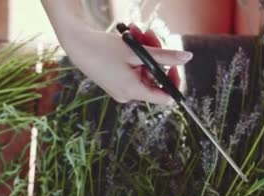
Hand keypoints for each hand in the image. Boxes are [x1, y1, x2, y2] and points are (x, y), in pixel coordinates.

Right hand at [58, 24, 191, 103]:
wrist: (76, 45)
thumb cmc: (103, 48)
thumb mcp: (137, 51)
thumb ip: (164, 56)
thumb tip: (187, 58)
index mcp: (133, 91)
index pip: (166, 97)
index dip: (174, 79)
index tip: (174, 62)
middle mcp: (128, 95)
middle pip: (155, 77)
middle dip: (156, 54)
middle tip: (150, 33)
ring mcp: (121, 90)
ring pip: (145, 70)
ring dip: (145, 50)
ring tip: (136, 30)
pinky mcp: (116, 83)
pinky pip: (134, 70)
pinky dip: (135, 55)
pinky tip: (129, 38)